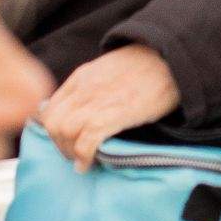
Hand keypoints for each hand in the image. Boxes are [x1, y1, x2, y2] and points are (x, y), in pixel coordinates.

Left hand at [37, 45, 179, 165]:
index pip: (48, 109)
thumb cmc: (146, 66)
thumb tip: (76, 110)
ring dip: (70, 151)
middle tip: (73, 154)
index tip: (65, 140)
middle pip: (52, 123)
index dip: (53, 129)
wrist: (172, 57)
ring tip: (82, 160)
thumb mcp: (108, 70)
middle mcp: (83, 88)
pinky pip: (85, 141)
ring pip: (63, 132)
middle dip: (58, 143)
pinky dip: (84, 156)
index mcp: (81, 78)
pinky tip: (89, 163)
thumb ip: (89, 87)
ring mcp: (97, 101)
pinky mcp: (114, 115)